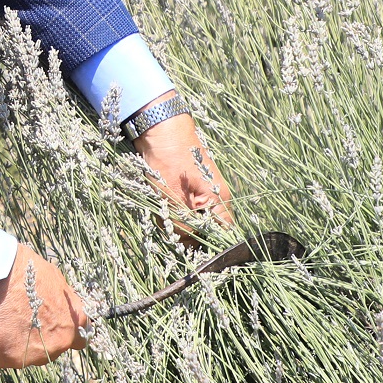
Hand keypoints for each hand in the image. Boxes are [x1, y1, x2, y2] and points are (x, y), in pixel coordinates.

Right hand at [0, 243, 89, 367]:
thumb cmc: (25, 271)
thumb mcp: (53, 280)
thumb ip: (59, 301)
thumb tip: (53, 306)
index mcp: (74, 321)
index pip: (80, 338)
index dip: (64, 332)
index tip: (54, 327)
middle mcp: (59, 342)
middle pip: (51, 349)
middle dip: (39, 339)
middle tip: (21, 321)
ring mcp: (35, 354)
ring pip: (26, 354)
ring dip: (17, 343)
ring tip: (1, 320)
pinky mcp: (8, 359)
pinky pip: (1, 355)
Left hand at [133, 99, 235, 243]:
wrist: (158, 128)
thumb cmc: (168, 159)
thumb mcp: (171, 197)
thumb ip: (182, 226)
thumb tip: (187, 245)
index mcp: (219, 200)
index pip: (224, 234)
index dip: (210, 246)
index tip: (194, 255)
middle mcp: (215, 198)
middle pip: (205, 229)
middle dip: (187, 234)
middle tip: (170, 230)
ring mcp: (201, 193)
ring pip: (191, 219)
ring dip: (176, 221)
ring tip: (162, 209)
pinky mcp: (188, 188)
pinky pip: (182, 208)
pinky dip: (170, 210)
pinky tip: (159, 201)